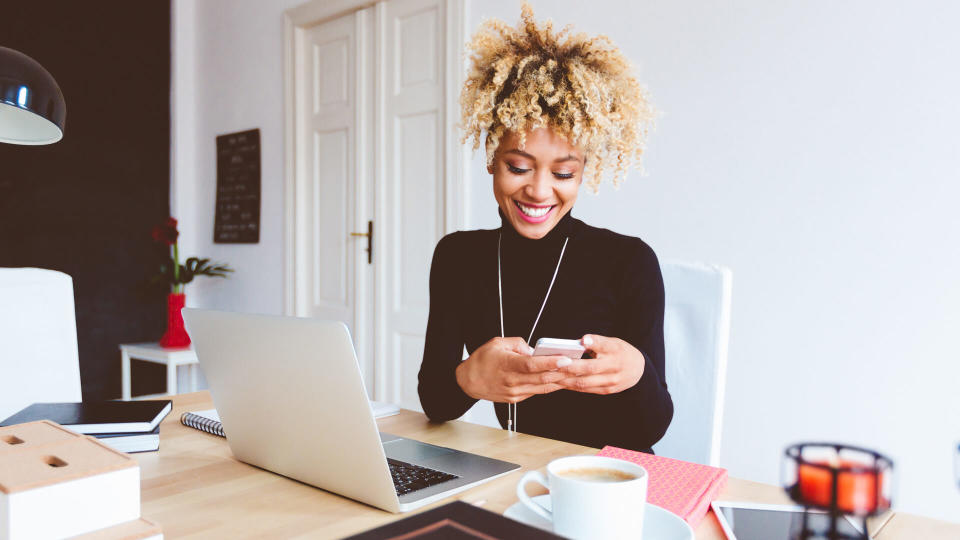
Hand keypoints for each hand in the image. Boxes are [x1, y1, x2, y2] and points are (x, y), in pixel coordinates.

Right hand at [456, 337, 571, 402]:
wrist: (467, 381)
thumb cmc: (481, 360)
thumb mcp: (497, 343)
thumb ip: (518, 344)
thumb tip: (535, 350)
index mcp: (507, 365)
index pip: (532, 365)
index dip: (550, 363)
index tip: (565, 359)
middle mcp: (512, 381)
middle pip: (542, 378)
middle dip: (562, 373)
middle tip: (578, 366)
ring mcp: (515, 392)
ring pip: (543, 387)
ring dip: (560, 381)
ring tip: (575, 374)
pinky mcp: (516, 398)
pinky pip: (537, 392)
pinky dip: (550, 386)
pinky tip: (560, 380)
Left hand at [557, 334, 645, 394]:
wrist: (639, 370)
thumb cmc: (620, 352)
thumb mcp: (613, 342)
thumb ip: (597, 342)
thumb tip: (582, 340)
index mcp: (615, 351)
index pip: (602, 346)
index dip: (592, 344)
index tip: (579, 343)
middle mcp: (614, 367)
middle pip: (588, 368)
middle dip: (567, 368)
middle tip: (550, 366)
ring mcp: (610, 381)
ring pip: (584, 382)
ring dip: (565, 380)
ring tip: (549, 377)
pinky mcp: (606, 391)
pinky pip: (585, 389)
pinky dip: (571, 386)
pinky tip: (559, 383)